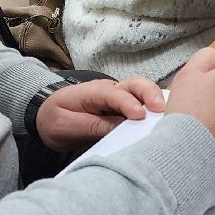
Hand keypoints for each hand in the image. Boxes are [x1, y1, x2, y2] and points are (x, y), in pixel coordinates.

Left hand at [34, 75, 165, 151]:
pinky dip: (155, 109)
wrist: (46, 116)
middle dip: (150, 94)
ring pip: (142, 92)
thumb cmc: (55, 119)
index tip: (140, 116)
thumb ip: (92, 126)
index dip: (128, 104)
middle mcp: (110, 90)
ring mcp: (119, 97)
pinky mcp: (124, 108)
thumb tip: (119, 129)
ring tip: (169, 114)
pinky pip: (143, 104)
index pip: (114, 94)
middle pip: (135, 84)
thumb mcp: (67, 126)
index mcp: (92, 92)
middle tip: (162, 109)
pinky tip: (164, 119)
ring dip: (156, 100)